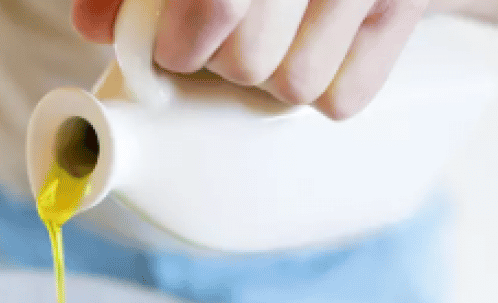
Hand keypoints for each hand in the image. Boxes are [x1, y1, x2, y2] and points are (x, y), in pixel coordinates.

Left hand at [72, 0, 427, 118]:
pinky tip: (319, 44)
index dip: (176, 43)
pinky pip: (343, 98)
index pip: (217, 6)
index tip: (169, 46)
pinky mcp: (405, 5)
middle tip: (226, 36)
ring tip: (276, 34)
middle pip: (245, 60)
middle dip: (220, 59)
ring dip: (270, 75)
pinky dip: (326, 87)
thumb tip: (92, 27)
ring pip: (291, 84)